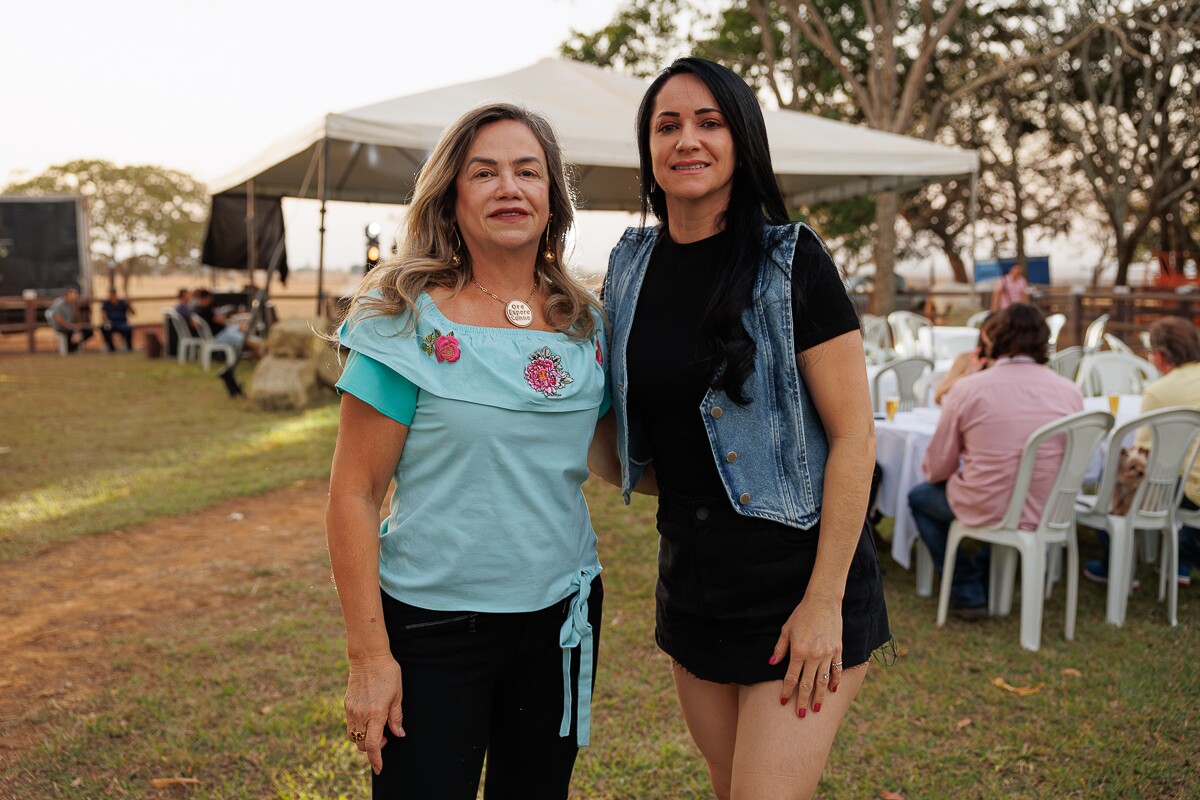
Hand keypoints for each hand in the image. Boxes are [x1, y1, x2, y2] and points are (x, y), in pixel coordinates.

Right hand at [344, 654, 404, 774]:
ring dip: (363, 739)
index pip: (371, 745)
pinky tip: (368, 718)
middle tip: (385, 738)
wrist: (368, 657)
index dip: (375, 759)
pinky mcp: (346, 704)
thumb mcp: (397, 695)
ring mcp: (351, 710)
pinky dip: (358, 728)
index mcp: (375, 713)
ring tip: (376, 729)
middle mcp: (360, 714)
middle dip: (371, 748)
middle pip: (361, 744)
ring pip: (353, 736)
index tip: (379, 767)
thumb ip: (396, 717)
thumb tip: (398, 733)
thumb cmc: (387, 673)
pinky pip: (350, 723)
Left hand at [769, 593, 842, 717]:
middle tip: (801, 714)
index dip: (787, 692)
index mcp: (798, 652)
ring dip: (820, 696)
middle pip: (808, 684)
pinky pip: (837, 670)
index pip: (791, 678)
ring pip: (823, 681)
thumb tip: (771, 664)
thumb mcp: (786, 630)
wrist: (823, 602)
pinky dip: (835, 681)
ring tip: (817, 709)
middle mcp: (814, 656)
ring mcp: (828, 654)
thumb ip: (779, 649)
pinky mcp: (838, 650)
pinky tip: (832, 691)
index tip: (784, 703)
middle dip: (803, 700)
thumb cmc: (801, 615)